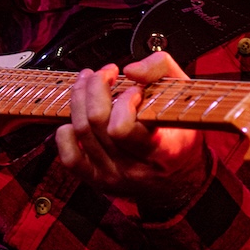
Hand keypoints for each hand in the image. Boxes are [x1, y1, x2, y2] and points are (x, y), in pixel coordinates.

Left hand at [56, 51, 209, 204]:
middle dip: (96, 87)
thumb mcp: (183, 94)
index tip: (136, 90)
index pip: (123, 128)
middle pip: (96, 123)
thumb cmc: (181, 133)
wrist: (179, 178)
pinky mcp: (97, 180)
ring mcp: (113, 175)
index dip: (125, 100)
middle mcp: (134, 167)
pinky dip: (65, 134)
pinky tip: (76, 118)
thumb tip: (131, 70)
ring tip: (88, 81)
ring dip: (79, 98)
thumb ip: (161, 70)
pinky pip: (69, 158)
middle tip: (105, 73)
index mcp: (161, 151)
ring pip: (81, 131)